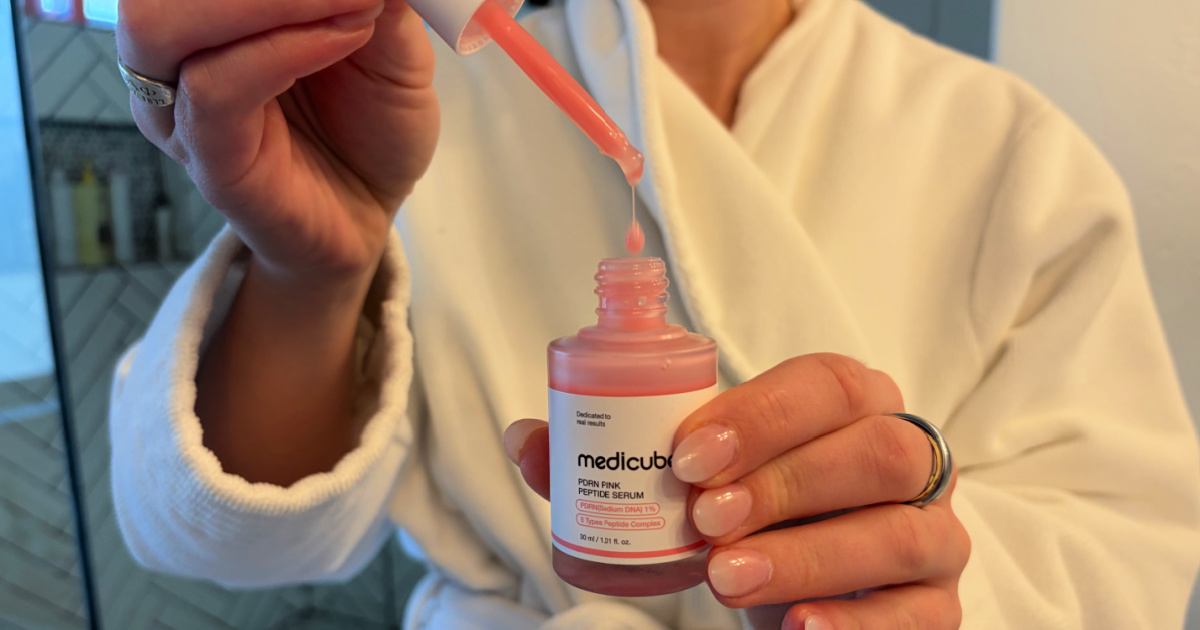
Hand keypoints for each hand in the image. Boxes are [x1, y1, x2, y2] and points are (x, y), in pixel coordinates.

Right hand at [117, 0, 438, 286]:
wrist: (372, 212)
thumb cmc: (368, 124)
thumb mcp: (388, 42)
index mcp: (205, 18)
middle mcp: (175, 54)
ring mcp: (182, 107)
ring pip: (162, 24)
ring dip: (268, 0)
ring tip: (357, 3)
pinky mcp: (210, 159)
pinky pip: (215, 89)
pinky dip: (282, 50)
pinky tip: (344, 37)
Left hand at [505, 354, 968, 629]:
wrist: (799, 579)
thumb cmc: (748, 511)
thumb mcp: (689, 479)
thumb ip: (615, 457)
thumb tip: (526, 437)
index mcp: (852, 403)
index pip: (829, 383)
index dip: (762, 413)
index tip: (686, 456)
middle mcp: (908, 456)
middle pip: (876, 450)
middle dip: (784, 482)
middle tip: (702, 520)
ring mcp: (933, 532)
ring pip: (899, 531)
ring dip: (807, 553)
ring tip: (726, 576)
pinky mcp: (937, 604)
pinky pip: (922, 614)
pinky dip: (857, 624)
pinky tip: (795, 628)